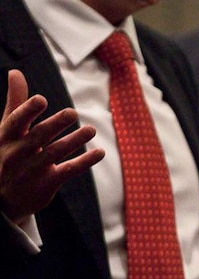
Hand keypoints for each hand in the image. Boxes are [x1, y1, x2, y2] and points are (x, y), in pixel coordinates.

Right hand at [0, 70, 103, 224]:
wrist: (2, 199)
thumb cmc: (8, 154)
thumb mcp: (7, 130)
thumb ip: (16, 102)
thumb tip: (15, 72)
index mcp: (6, 137)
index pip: (16, 122)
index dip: (27, 111)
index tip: (41, 99)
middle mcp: (18, 154)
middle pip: (38, 137)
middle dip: (55, 125)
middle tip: (73, 112)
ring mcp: (32, 170)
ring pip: (55, 153)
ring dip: (74, 141)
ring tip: (91, 129)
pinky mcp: (47, 184)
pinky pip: (68, 171)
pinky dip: (85, 161)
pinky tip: (100, 152)